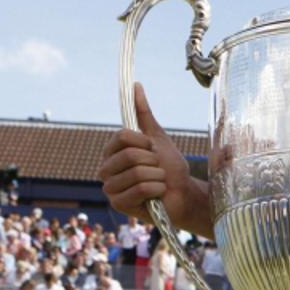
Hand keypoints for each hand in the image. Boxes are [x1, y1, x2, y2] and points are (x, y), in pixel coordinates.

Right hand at [99, 83, 209, 235]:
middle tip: (157, 169)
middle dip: (153, 161)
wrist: (182, 194)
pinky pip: (141, 189)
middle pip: (130, 155)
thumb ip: (143, 113)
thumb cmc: (169, 167)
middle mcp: (106, 169)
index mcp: (112, 152)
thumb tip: (135, 85)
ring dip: (157, 176)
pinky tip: (157, 194)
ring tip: (158, 181)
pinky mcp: (118, 205)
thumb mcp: (157, 137)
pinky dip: (156, 189)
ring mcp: (110, 188)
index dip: (144, 142)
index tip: (153, 149)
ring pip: (136, 173)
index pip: (122, 136)